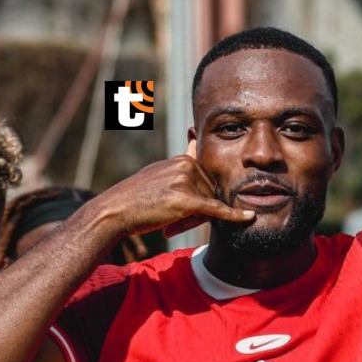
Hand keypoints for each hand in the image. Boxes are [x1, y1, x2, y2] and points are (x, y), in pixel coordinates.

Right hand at [93, 155, 252, 239]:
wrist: (114, 211)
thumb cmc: (137, 198)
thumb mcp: (158, 176)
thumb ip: (180, 167)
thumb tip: (194, 139)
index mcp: (181, 159)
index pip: (206, 182)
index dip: (200, 199)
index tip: (178, 208)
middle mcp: (185, 166)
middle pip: (210, 194)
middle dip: (198, 211)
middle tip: (170, 219)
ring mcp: (185, 181)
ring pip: (209, 206)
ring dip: (194, 220)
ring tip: (168, 222)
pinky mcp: (185, 200)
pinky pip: (216, 210)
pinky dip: (233, 216)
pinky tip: (247, 218)